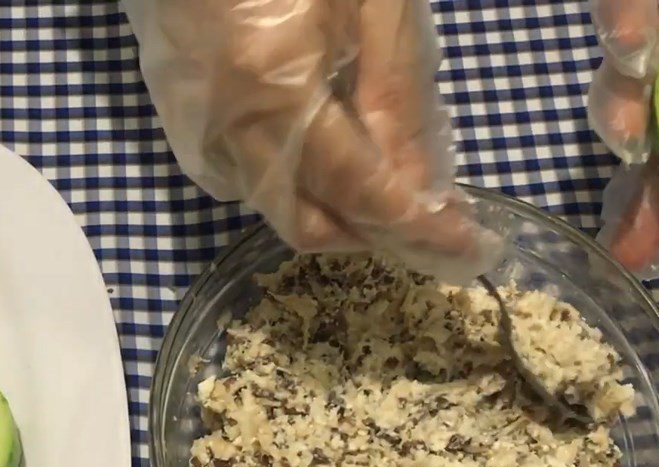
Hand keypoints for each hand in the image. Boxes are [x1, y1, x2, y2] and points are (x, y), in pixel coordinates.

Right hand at [123, 0, 500, 273]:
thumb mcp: (371, 5)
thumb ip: (398, 100)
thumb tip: (424, 189)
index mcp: (273, 87)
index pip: (358, 188)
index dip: (414, 225)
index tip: (467, 249)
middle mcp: (228, 131)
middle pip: (308, 225)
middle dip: (371, 236)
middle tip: (427, 224)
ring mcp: (201, 137)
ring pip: (280, 212)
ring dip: (339, 216)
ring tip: (389, 187)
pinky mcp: (191, 134)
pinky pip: (255, 186)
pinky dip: (304, 188)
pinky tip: (334, 154)